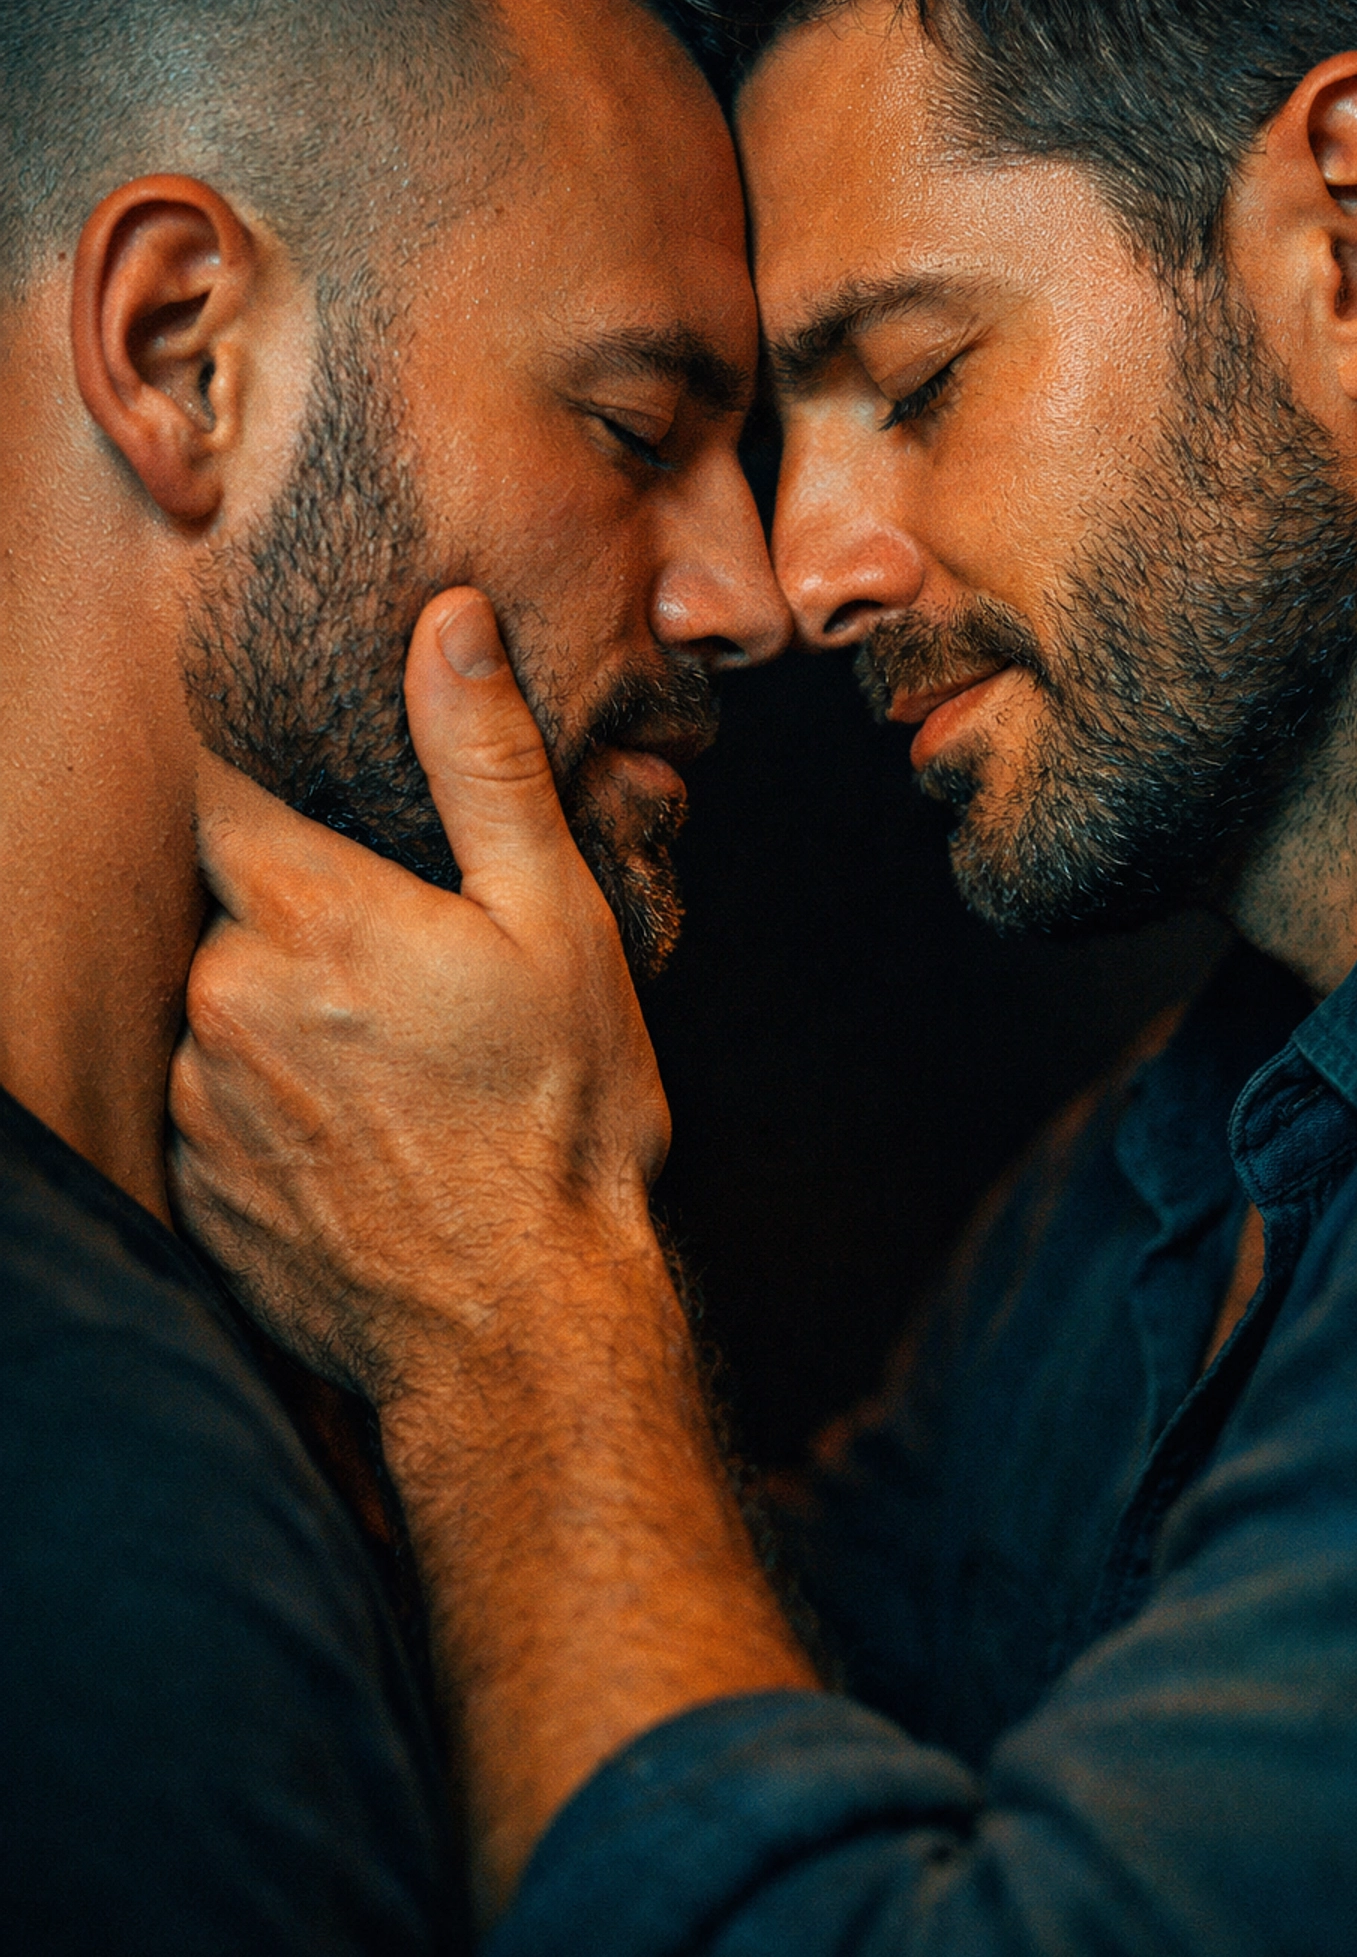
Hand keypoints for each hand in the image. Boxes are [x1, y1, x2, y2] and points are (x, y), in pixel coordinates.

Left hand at [169, 586, 812, 1919]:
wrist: (522, 1331)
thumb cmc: (559, 1120)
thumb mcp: (553, 920)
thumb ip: (484, 762)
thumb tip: (447, 624)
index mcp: (306, 913)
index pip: (231, 793)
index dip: (280, 788)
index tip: (336, 814)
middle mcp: (222, 997)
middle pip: (238, 908)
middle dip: (311, 919)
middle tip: (417, 972)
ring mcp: (198, 1102)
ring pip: (226, 1007)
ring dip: (290, 1014)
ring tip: (403, 1071)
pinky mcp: (198, 1188)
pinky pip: (217, 1105)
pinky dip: (273, 1104)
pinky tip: (365, 1139)